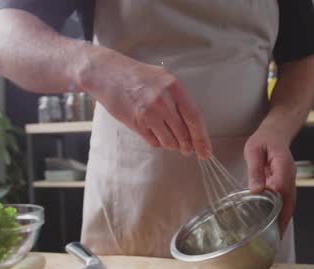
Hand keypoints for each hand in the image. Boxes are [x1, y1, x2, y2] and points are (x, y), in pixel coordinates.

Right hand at [85, 52, 211, 157]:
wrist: (107, 73)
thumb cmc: (136, 75)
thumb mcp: (163, 78)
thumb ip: (178, 98)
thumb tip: (192, 123)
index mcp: (174, 88)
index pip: (195, 118)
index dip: (202, 138)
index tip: (206, 151)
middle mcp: (163, 101)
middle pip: (184, 133)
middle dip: (187, 145)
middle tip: (188, 149)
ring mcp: (149, 113)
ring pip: (169, 141)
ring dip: (172, 144)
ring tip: (170, 140)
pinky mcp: (136, 123)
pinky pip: (154, 142)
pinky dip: (158, 142)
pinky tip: (156, 135)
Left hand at [244, 117, 296, 237]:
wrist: (277, 131)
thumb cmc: (264, 139)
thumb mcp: (254, 151)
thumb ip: (255, 170)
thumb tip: (255, 189)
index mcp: (283, 166)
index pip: (282, 191)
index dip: (280, 209)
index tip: (275, 223)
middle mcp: (290, 175)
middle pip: (291, 200)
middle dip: (285, 219)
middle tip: (278, 236)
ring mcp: (290, 178)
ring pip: (291, 201)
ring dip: (286, 217)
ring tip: (278, 233)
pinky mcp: (287, 181)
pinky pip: (288, 197)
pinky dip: (284, 210)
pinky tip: (277, 219)